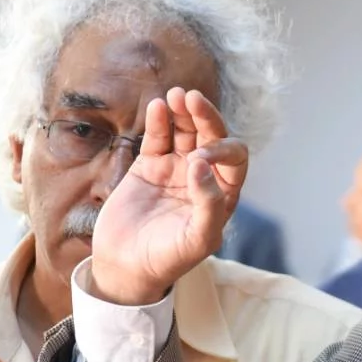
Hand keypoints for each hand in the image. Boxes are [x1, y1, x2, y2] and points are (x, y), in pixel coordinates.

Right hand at [88, 88, 247, 305]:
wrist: (127, 265)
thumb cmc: (168, 258)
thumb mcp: (197, 239)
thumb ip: (208, 205)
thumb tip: (202, 163)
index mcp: (222, 194)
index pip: (234, 159)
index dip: (221, 150)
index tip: (197, 157)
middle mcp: (203, 177)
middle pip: (212, 137)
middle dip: (206, 118)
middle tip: (192, 99)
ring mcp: (176, 169)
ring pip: (186, 132)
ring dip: (184, 113)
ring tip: (177, 95)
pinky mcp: (149, 166)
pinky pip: (158, 137)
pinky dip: (160, 121)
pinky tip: (159, 106)